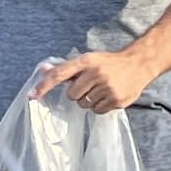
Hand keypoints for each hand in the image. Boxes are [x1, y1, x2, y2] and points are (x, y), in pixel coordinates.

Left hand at [30, 48, 145, 112]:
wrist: (139, 64)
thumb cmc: (108, 62)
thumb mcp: (88, 59)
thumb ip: (66, 68)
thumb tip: (42, 70)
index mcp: (86, 61)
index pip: (59, 74)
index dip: (44, 85)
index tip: (32, 95)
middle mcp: (96, 73)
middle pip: (72, 95)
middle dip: (77, 93)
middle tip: (89, 85)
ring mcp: (107, 88)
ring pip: (84, 105)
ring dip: (89, 100)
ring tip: (101, 89)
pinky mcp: (116, 100)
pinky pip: (97, 111)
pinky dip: (99, 106)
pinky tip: (108, 95)